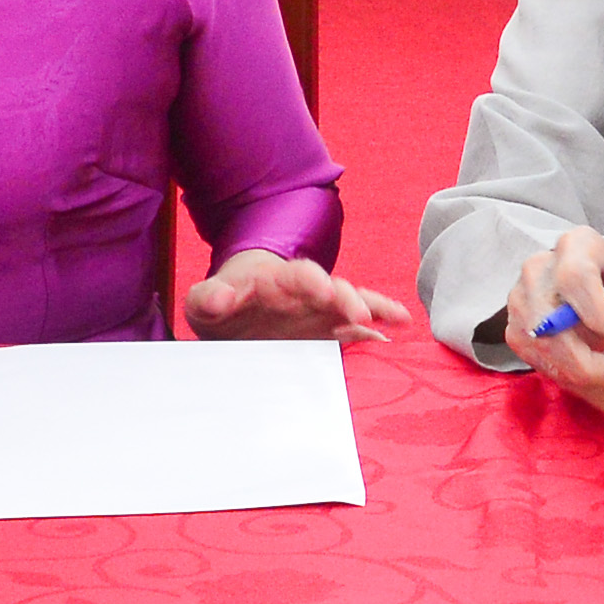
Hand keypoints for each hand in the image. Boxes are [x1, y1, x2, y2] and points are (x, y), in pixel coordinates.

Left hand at [186, 248, 405, 340]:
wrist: (232, 311)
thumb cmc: (221, 304)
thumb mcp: (204, 303)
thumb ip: (209, 298)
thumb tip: (221, 299)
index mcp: (273, 280)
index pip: (296, 275)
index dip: (311, 282)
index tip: (324, 293)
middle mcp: (303, 291)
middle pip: (330, 286)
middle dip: (345, 297)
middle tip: (359, 313)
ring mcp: (319, 310)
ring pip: (350, 301)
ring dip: (370, 308)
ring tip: (395, 318)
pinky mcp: (328, 329)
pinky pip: (360, 323)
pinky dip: (379, 323)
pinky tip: (399, 327)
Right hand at [498, 228, 603, 426]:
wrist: (602, 283)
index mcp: (577, 246)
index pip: (574, 276)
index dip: (596, 310)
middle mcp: (539, 269)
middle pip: (549, 321)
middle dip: (586, 362)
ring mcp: (521, 299)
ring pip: (541, 349)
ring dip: (581, 378)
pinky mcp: (516, 329)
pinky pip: (537, 363)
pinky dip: (569, 380)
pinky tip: (594, 381)